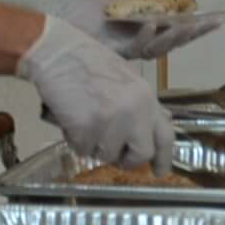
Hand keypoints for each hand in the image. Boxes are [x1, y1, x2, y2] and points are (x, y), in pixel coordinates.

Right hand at [14, 16, 174, 165]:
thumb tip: (154, 128)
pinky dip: (75, 141)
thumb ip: (142, 106)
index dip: (164, 158)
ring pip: (108, 155)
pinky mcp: (86, 129)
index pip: (166, 136)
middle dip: (127, 159)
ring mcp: (111, 122)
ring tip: (85, 121)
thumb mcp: (127, 81)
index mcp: (147, 98)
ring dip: (95, 146)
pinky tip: (72, 120)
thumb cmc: (89, 63)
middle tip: (114, 154)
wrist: (58, 53)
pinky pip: (82, 150)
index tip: (159, 171)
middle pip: (141, 154)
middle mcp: (134, 113)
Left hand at [67, 2, 224, 62]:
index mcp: (139, 35)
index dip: (194, 28)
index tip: (215, 19)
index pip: (172, 32)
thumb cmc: (77, 18)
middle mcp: (136, 46)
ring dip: (175, 35)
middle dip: (194, 33)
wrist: (49, 31)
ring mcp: (125, 51)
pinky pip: (134, 44)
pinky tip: (153, 22)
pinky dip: (145, 33)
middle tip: (214, 23)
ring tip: (189, 23)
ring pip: (158, 47)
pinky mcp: (113, 52)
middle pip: (172, 42)